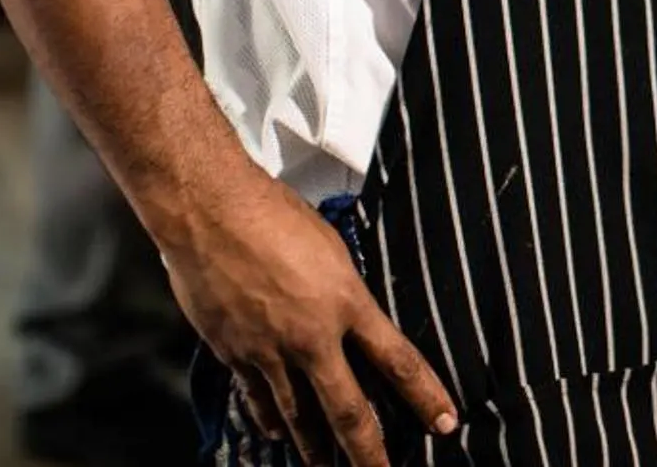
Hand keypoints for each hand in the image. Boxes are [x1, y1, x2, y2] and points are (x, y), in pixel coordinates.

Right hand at [158, 167, 455, 466]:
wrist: (210, 214)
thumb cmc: (273, 215)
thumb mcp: (332, 248)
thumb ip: (344, 292)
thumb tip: (351, 316)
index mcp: (347, 303)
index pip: (399, 361)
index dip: (426, 397)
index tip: (445, 423)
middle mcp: (312, 336)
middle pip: (348, 410)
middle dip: (368, 453)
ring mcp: (270, 351)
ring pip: (299, 416)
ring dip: (315, 449)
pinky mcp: (234, 354)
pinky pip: (258, 399)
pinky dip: (270, 420)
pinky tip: (277, 433)